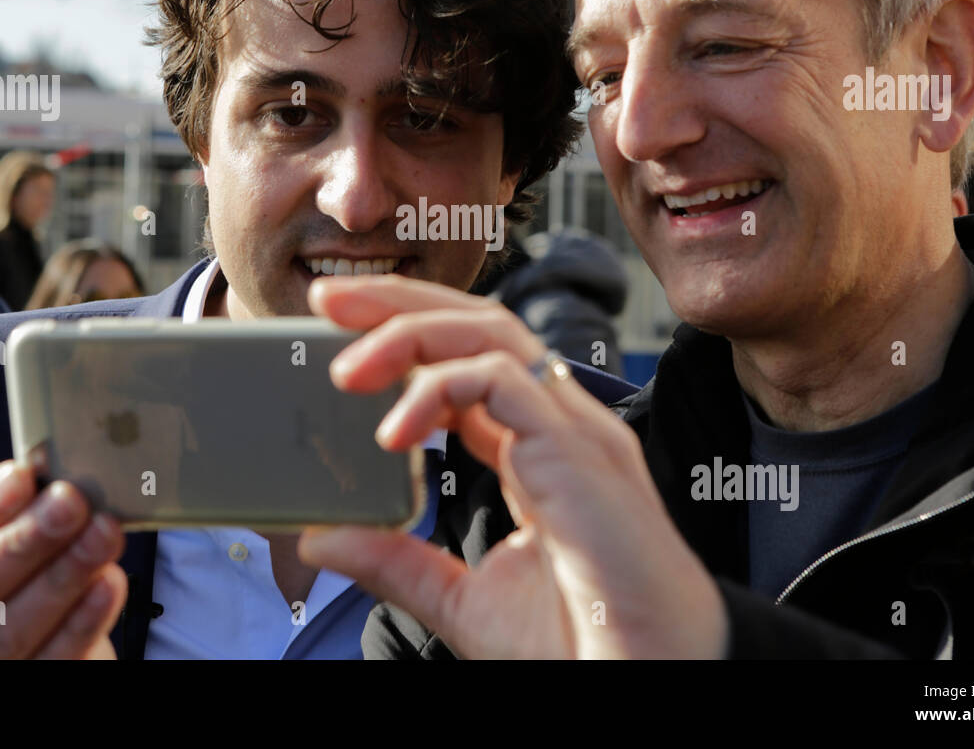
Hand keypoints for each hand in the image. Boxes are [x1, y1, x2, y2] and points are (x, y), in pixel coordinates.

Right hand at [0, 460, 127, 658]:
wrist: (7, 677)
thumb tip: (47, 488)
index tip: (22, 475)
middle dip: (22, 543)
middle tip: (71, 501)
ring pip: (5, 635)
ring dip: (61, 578)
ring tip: (103, 535)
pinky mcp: (3, 711)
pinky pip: (47, 667)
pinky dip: (80, 625)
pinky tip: (107, 586)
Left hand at [299, 275, 727, 658]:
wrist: (651, 675)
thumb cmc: (583, 644)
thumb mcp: (462, 597)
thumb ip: (397, 561)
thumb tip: (323, 539)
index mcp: (538, 450)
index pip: (468, 363)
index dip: (405, 343)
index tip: (338, 343)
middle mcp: (559, 426)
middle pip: (478, 325)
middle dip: (398, 303)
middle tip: (327, 299)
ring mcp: (573, 429)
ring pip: (490, 332)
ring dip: (409, 331)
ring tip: (347, 368)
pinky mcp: (576, 447)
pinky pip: (501, 379)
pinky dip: (438, 388)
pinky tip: (396, 432)